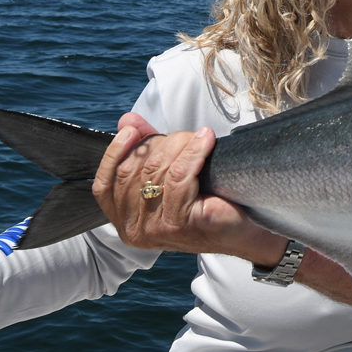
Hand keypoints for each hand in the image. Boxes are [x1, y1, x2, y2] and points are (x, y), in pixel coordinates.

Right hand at [92, 113, 286, 264]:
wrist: (247, 231)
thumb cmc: (207, 202)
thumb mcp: (169, 177)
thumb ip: (144, 151)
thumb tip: (127, 120)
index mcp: (125, 222)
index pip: (104, 185)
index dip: (115, 152)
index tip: (132, 130)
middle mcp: (135, 230)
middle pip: (133, 171)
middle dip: (158, 144)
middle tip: (184, 136)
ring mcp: (157, 229)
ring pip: (157, 170)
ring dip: (179, 145)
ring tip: (199, 137)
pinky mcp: (183, 223)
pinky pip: (180, 177)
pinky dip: (193, 152)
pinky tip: (206, 140)